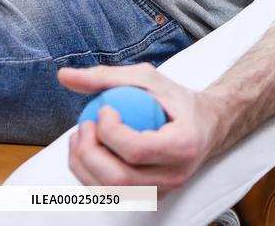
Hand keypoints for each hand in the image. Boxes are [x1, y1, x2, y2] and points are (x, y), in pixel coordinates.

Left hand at [58, 64, 221, 196]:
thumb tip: (65, 76)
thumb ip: (108, 76)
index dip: (110, 132)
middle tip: (85, 126)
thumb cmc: (180, 101)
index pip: (137, 149)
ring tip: (82, 137)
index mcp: (184, 145)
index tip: (104, 110)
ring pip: (110, 191)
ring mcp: (163, 190)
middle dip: (88, 152)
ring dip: (83, 165)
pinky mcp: (151, 197)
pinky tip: (89, 151)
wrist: (208, 125)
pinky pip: (111, 194)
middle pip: (118, 177)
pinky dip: (90, 174)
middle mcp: (175, 174)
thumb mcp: (151, 80)